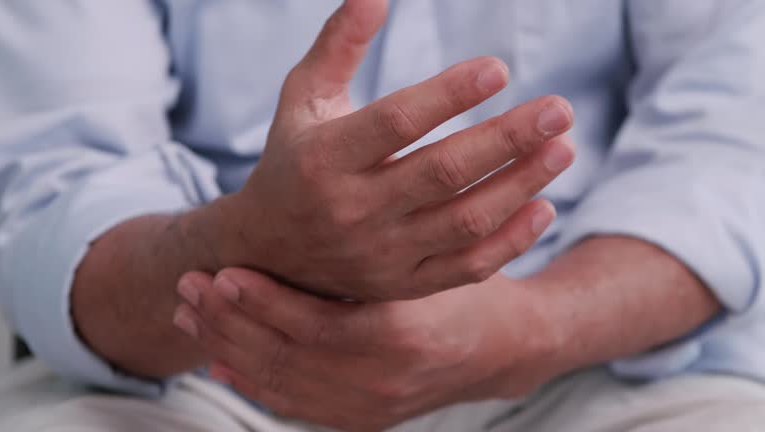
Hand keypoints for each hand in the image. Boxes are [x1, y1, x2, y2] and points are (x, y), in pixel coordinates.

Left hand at [174, 268, 563, 430]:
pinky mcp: (364, 419)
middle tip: (187, 288)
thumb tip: (335, 179)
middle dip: (228, 322)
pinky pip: (296, 407)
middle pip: (284, 358)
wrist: (503, 348)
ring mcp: (371, 406)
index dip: (262, 300)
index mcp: (401, 332)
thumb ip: (388, 231)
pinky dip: (255, 384)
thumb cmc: (467, 287)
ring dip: (230, 349)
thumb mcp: (437, 254)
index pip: (313, 324)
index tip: (222, 271)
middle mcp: (382, 379)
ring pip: (280, 385)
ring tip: (191, 316)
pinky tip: (223, 362)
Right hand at [209, 0, 574, 300]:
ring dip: (519, 185)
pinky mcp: (401, 284)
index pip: (396, 123)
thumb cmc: (294, 161)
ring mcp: (380, 253)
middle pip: (442, 172)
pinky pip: (465, 267)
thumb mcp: (303, 99)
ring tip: (564, 149)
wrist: (270, 253)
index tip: (499, 68)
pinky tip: (544, 206)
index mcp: (325, 157)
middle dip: (507, 139)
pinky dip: (510, 242)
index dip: (449, 94)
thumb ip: (337, 45)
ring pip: (463, 221)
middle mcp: (352, 209)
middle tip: (559, 110)